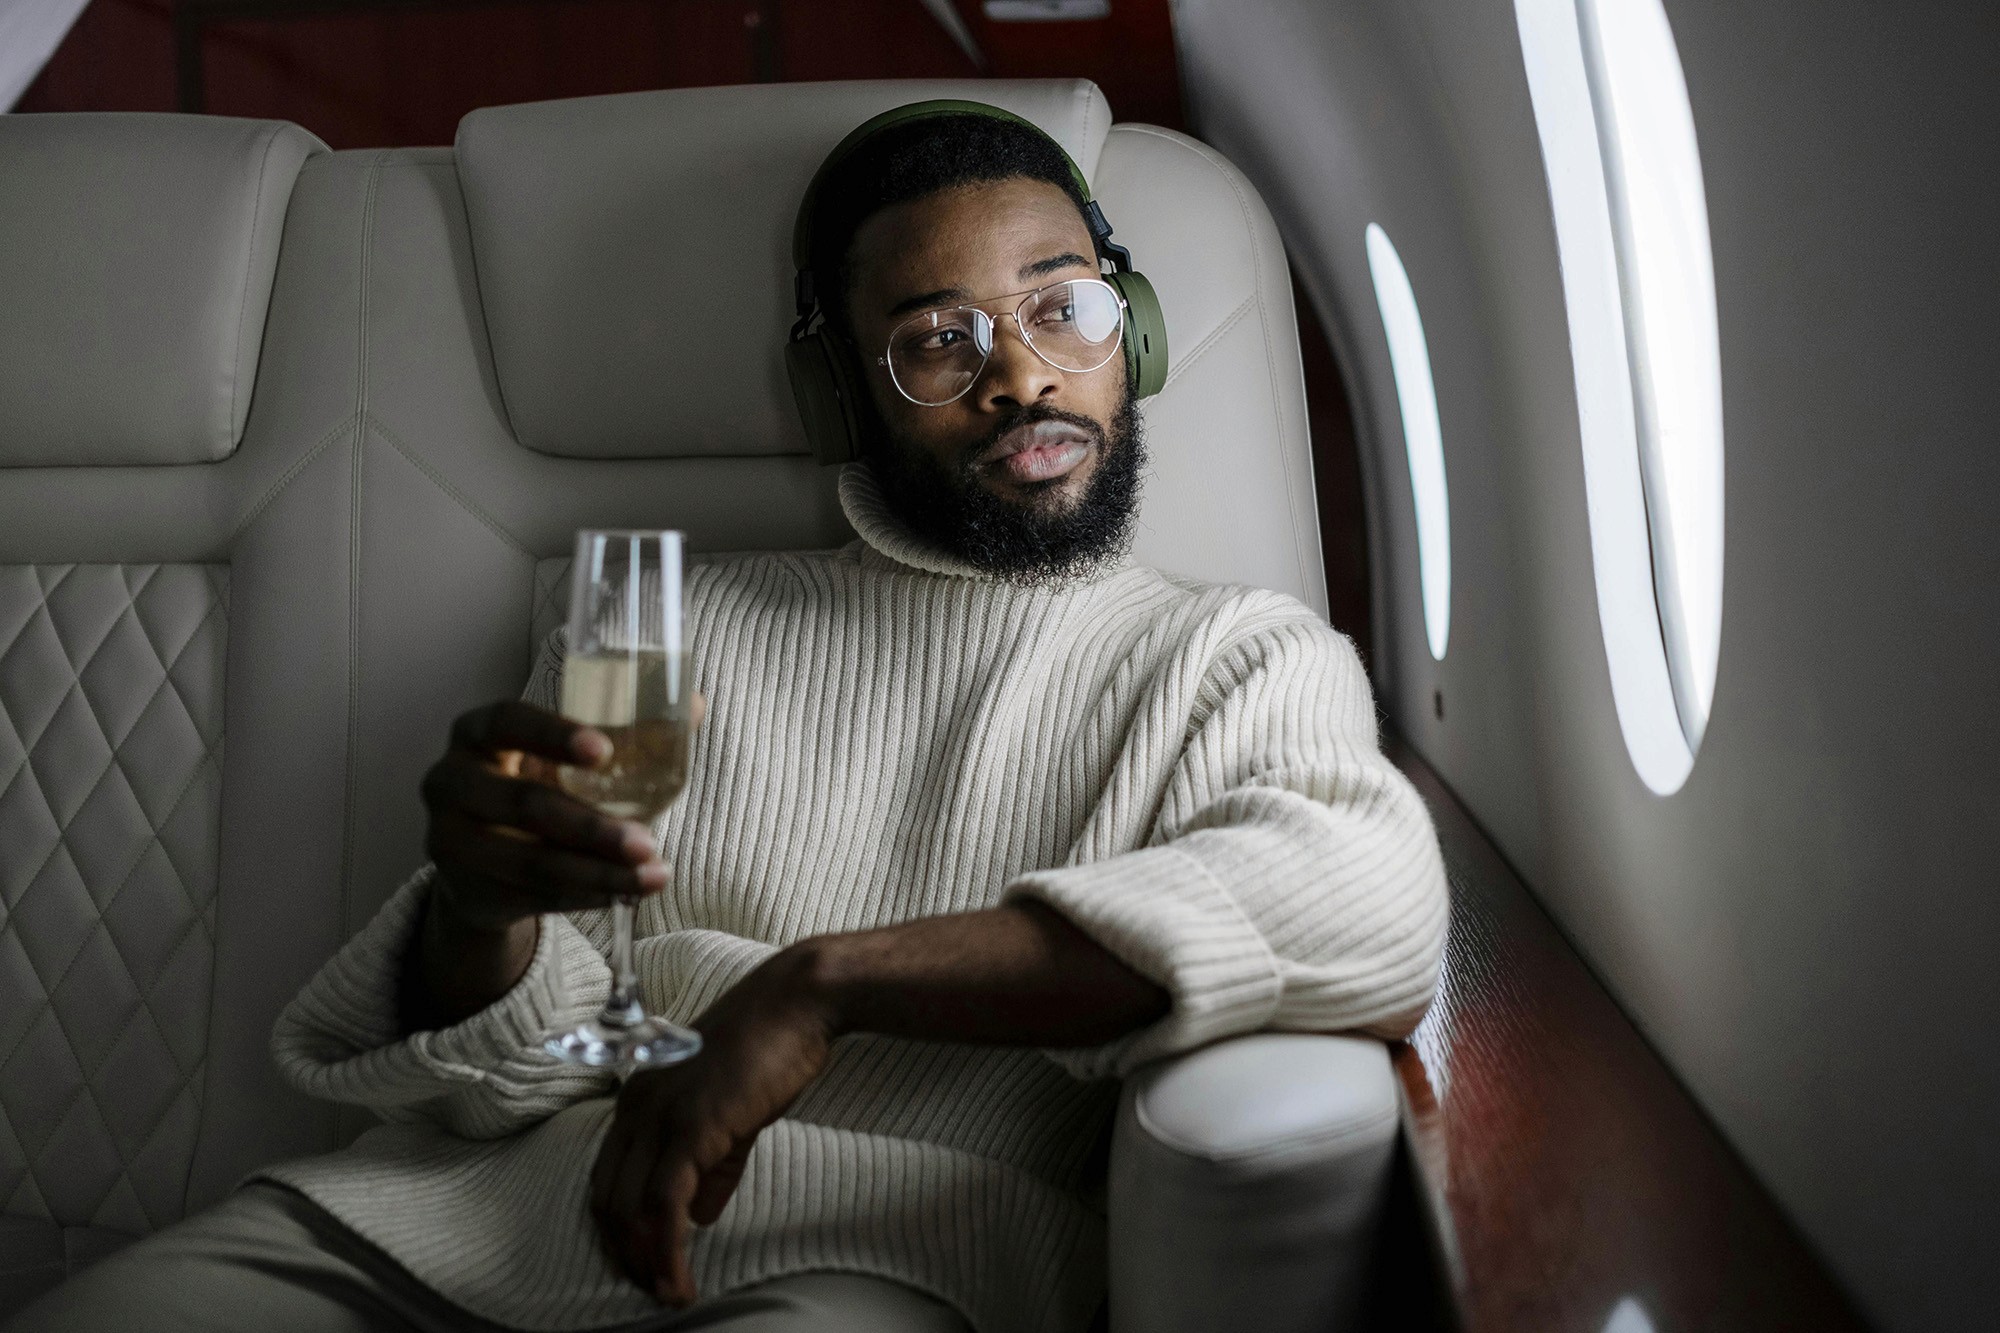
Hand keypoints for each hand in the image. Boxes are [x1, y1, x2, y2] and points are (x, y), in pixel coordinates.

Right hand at [420, 700, 667, 931]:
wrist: (481, 862)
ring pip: (530, 862)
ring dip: (597, 873)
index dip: (552, 733)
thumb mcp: (564, 760)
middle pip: (522, 803)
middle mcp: (450, 781)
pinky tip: (621, 895)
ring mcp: (449, 839)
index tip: (605, 750)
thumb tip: (696, 703)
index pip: (506, 720)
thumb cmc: (538, 787)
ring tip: (652, 876)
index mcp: (476, 733)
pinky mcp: (463, 888)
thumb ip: (626, 734)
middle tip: (647, 841)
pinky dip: (582, 898)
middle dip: (591, 827)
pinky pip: (530, 897)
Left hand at [589, 949, 836, 1305]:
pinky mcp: (690, 1128)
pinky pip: (664, 1206)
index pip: (607, 1178)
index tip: (639, 1262)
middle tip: (650, 1289)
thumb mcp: (732, 1112)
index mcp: (639, 1099)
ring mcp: (660, 1116)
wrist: (795, 1002)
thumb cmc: (770, 1047)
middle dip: (624, 1254)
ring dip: (644, 1263)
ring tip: (668, 1296)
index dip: (617, 1228)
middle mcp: (636, 1108)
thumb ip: (713, 1165)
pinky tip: (680, 1279)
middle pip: (608, 1200)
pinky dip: (667, 1251)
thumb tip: (699, 1217)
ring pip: (630, 1210)